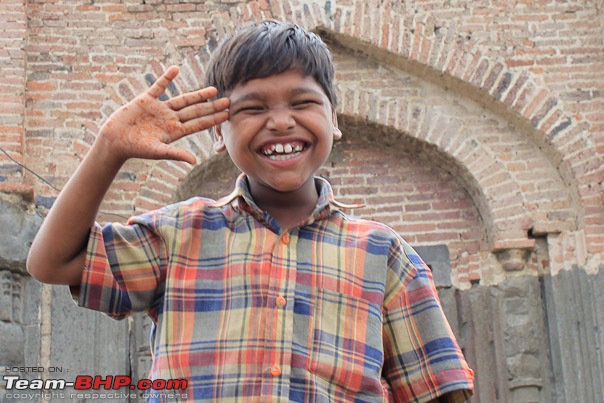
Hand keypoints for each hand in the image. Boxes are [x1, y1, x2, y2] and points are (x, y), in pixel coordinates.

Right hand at [96, 65, 229, 164]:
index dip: (213, 119)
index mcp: (174, 132)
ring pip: (182, 99)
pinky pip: (158, 86)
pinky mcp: (146, 100)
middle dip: (211, 106)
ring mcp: (159, 109)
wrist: (114, 141)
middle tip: (228, 101)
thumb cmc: (135, 149)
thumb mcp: (157, 152)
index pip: (198, 124)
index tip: (227, 114)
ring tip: (213, 89)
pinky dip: (166, 78)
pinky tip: (176, 69)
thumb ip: (176, 154)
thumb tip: (194, 161)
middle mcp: (170, 119)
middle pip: (195, 111)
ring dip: (197, 94)